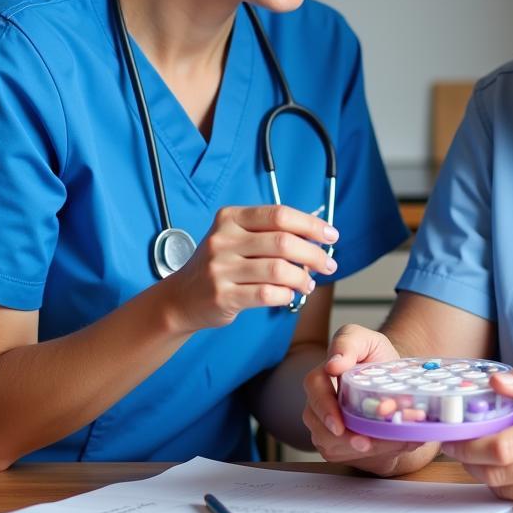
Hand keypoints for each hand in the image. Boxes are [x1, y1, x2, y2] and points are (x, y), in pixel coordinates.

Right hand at [161, 205, 338, 332]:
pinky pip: (267, 294)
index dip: (310, 224)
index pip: (279, 214)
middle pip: (283, 242)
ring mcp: (220, 268)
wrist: (180, 298)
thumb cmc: (220, 266)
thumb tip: (317, 239)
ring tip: (309, 283)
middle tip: (329, 264)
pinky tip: (290, 295)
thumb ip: (270, 234)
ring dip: (303, 278)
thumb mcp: (236, 238)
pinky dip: (286, 295)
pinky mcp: (222, 296)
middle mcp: (223, 239)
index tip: (331, 235)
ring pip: (278, 270)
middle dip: (314, 254)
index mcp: (230, 218)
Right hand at [302, 324, 438, 475]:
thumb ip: (349, 342)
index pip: (315, 389)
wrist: (394, 386)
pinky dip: (375, 454)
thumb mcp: (369, 341)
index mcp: (323, 376)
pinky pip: (349, 457)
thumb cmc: (377, 360)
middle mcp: (319, 404)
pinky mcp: (339, 447)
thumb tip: (333, 363)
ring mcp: (326, 428)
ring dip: (364, 448)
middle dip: (344, 439)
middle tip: (365, 443)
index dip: (325, 408)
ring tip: (391, 443)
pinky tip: (393, 445)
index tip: (338, 423)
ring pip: (334, 447)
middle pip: (320, 427)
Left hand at [442, 362, 512, 512]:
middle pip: (496, 473)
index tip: (452, 437)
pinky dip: (508, 486)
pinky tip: (509, 469)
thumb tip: (495, 382)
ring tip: (480, 456)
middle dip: (469, 461)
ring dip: (485, 474)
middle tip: (457, 448)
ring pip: (504, 489)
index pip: (500, 447)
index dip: (469, 445)